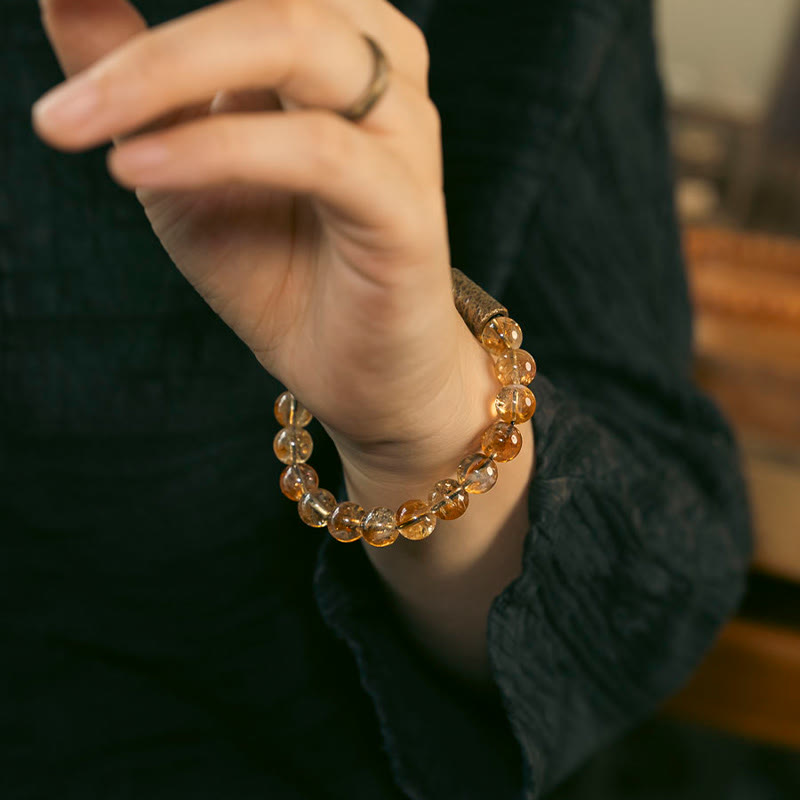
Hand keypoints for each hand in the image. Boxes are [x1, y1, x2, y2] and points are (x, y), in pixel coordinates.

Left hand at [33, 0, 495, 485]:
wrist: (346, 368)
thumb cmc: (275, 266)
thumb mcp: (178, 160)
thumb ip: (131, 77)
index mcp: (334, 45)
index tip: (67, 2)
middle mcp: (382, 73)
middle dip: (154, 45)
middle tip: (59, 106)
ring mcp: (404, 137)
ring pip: (296, 45)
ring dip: (169, 74)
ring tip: (76, 126)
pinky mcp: (408, 209)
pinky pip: (317, 152)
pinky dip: (220, 150)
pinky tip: (139, 170)